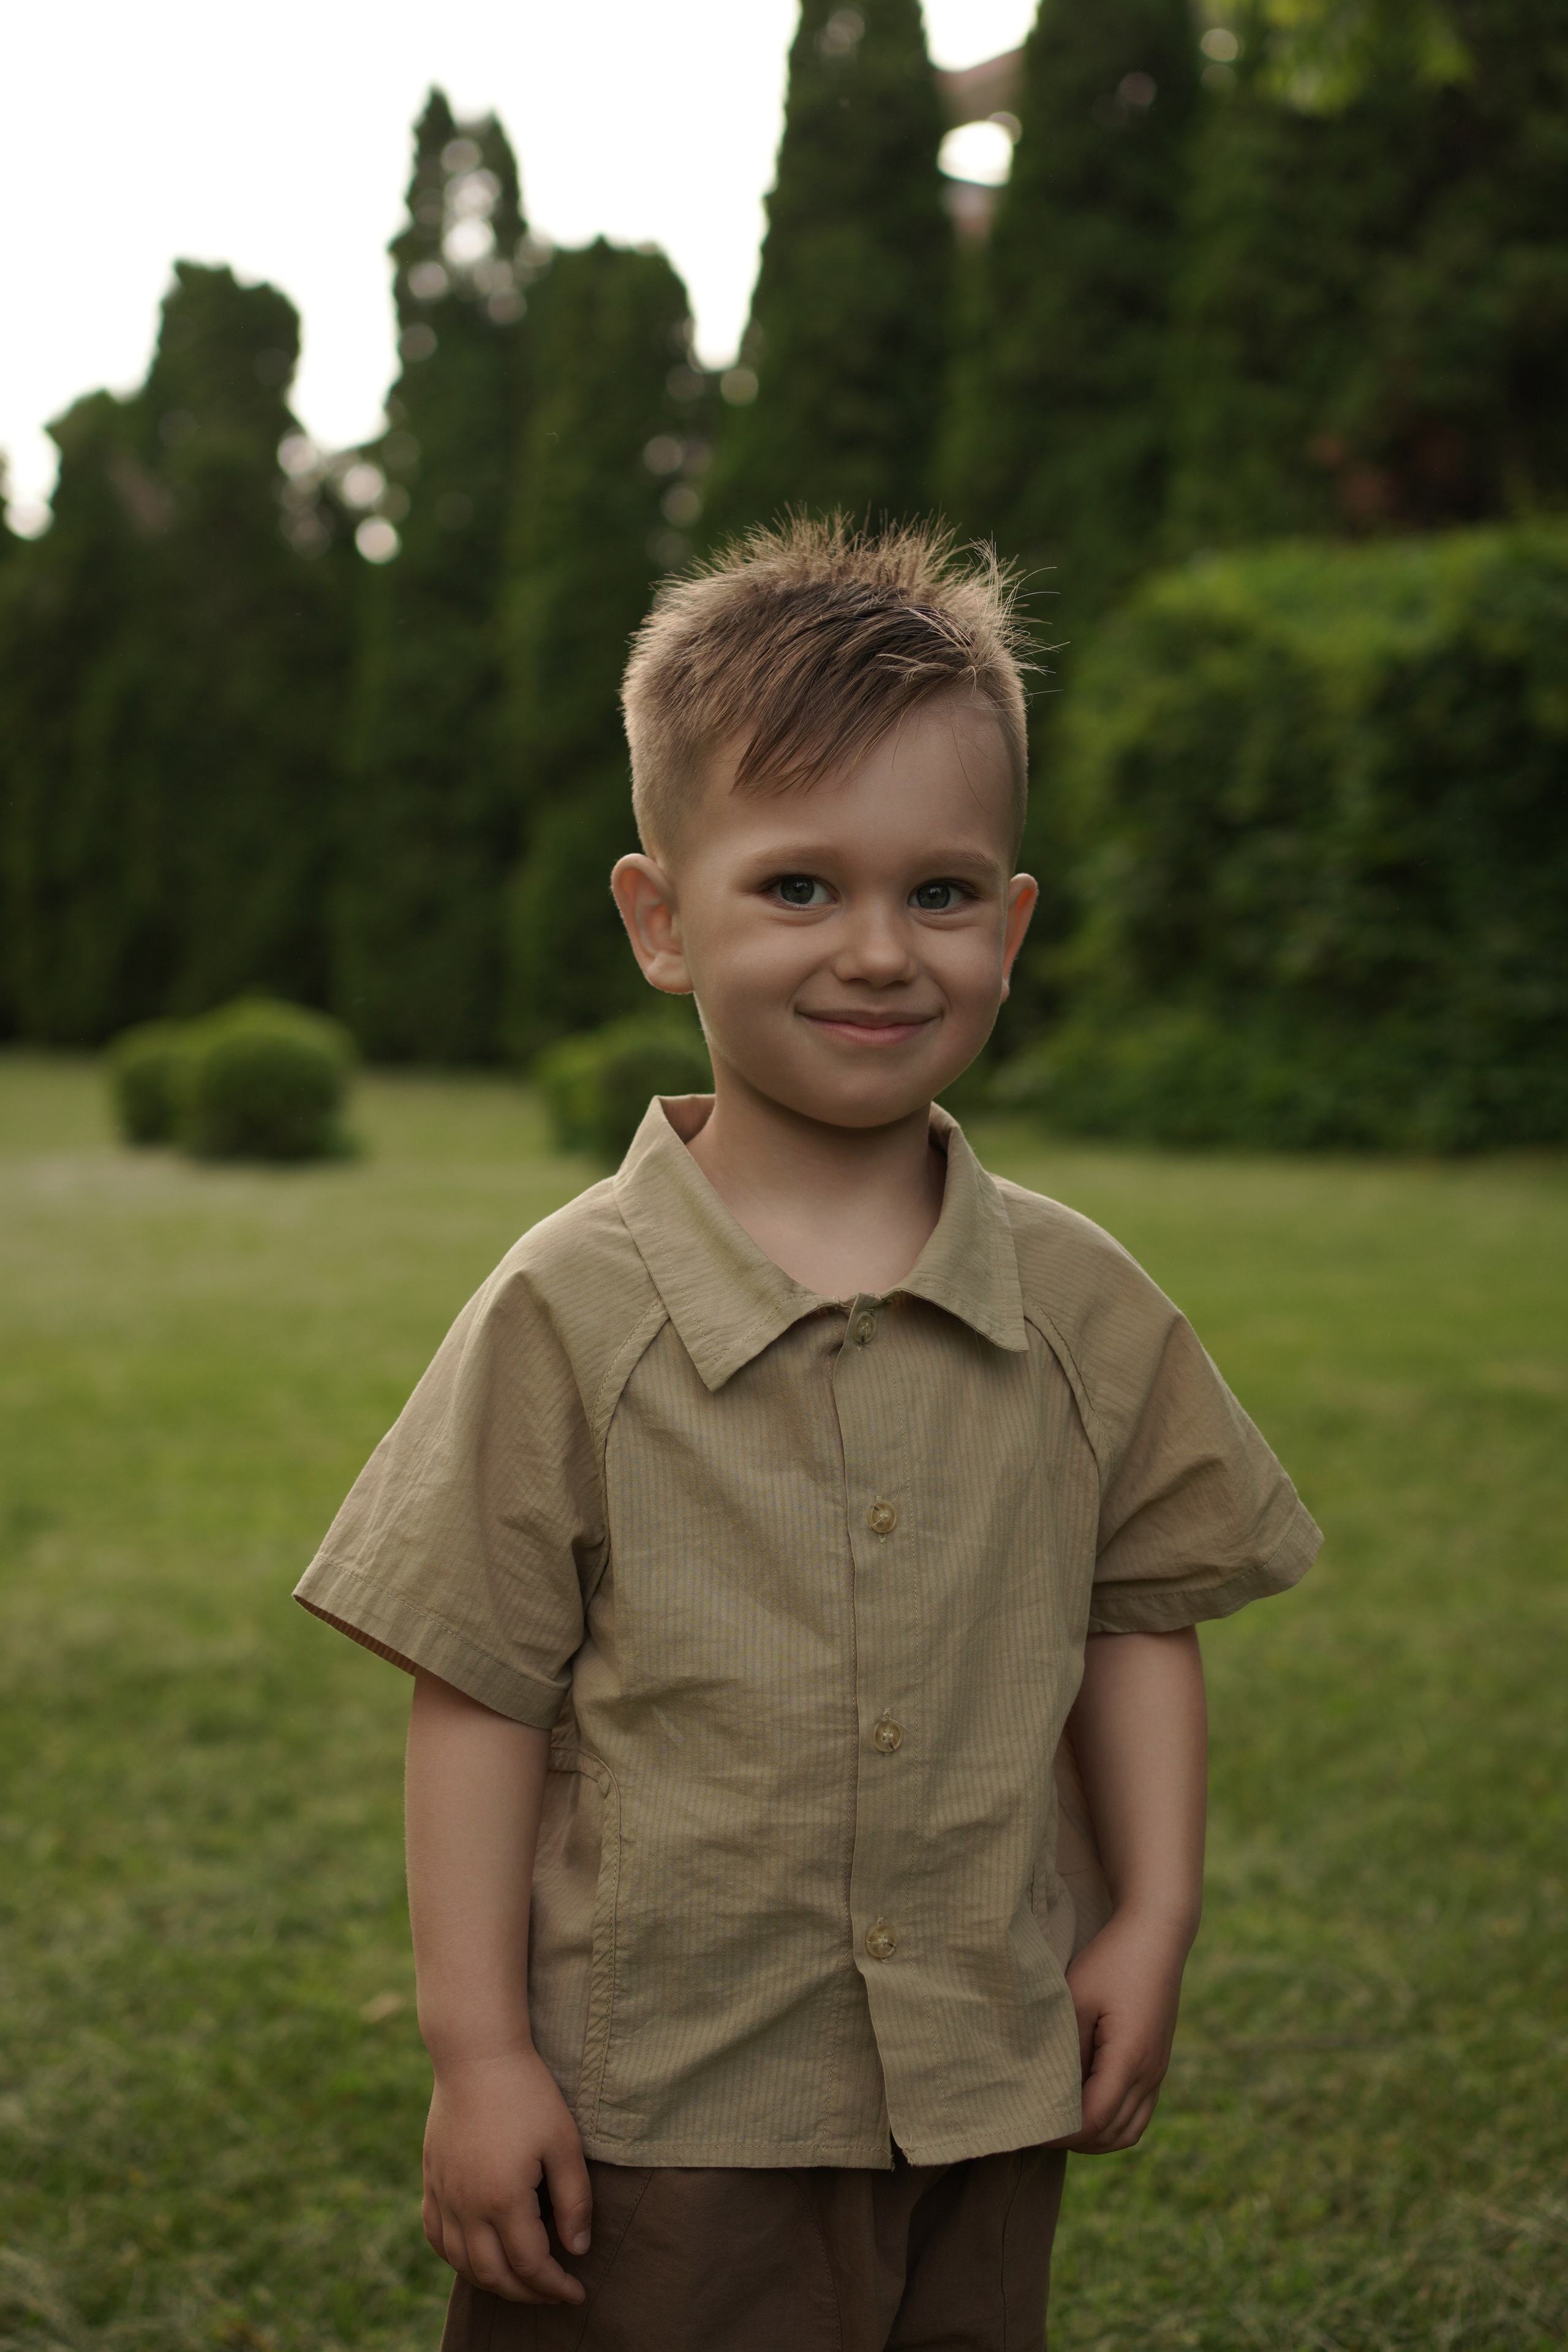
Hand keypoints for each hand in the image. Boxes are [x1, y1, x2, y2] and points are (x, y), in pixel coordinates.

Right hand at [422, 2045, 591, 2303]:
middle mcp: (466, 2206)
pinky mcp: (431, 2179)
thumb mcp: (563, 2143)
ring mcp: (443, 2193)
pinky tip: (474, 2256)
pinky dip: (455, 2257)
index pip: (530, 2265)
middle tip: (553, 2292)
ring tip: (520, 2280)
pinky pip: (435, 2235)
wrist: (476, 2054)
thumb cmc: (527, 2093)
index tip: (577, 2293)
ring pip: (461, 2262)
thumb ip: (574, 2201)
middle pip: (493, 2275)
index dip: (555, 2286)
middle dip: (526, 2293)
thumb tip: (577, 2249)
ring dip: (491, 2281)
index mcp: (503, 2199)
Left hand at [1052, 1908, 1188, 2153]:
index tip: (1028, 2127)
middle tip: (1036, 2128)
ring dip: (1095, 2137)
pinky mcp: (1158, 2064)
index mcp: (1129, 2058)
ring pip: (1129, 2131)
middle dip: (1074, 2140)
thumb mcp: (1077, 1998)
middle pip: (1112, 2135)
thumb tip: (1050, 2090)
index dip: (1060, 2132)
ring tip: (1058, 2122)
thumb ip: (1067, 2049)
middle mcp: (1150, 2073)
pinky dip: (1112, 2123)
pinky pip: (1138, 2113)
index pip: (1094, 2120)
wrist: (1157, 1936)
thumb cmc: (1111, 1961)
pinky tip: (1084, 2106)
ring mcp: (1158, 2071)